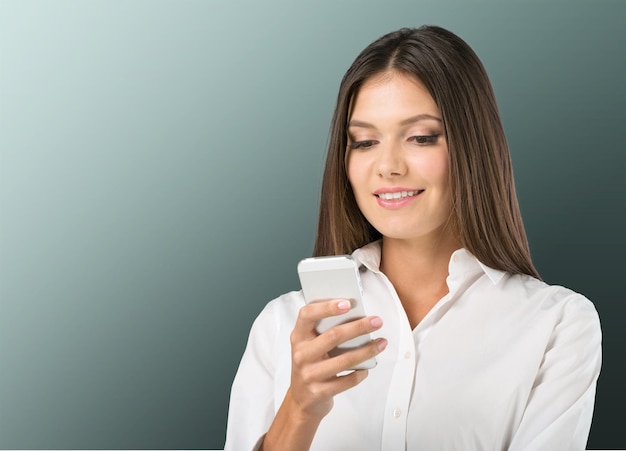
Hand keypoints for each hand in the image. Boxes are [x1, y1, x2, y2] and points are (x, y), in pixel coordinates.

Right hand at [288, 298, 386, 420]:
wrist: (301, 401)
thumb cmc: (310, 365)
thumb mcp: (309, 345)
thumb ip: (323, 331)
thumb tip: (355, 316)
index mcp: (298, 337)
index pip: (307, 314)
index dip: (327, 307)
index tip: (347, 303)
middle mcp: (301, 354)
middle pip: (333, 335)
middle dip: (359, 327)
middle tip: (376, 321)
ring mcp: (309, 374)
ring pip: (345, 359)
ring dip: (367, 350)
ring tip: (381, 343)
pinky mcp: (319, 392)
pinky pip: (348, 380)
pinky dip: (361, 372)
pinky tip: (367, 368)